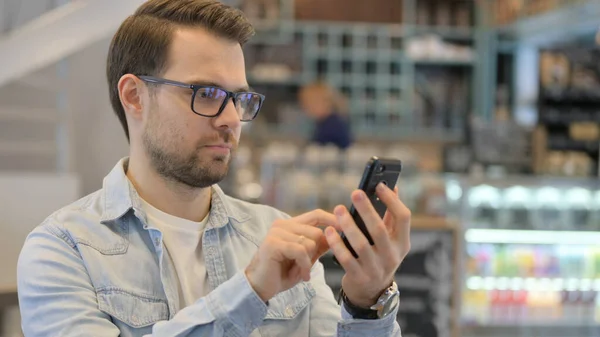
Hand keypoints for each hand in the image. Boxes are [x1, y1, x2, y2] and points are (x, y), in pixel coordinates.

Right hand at [245, 209, 338, 301]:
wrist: (260, 287)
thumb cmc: (282, 273)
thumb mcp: (306, 258)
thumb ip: (319, 246)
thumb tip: (338, 234)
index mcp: (290, 225)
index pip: (316, 215)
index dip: (332, 220)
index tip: (346, 226)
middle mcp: (282, 225)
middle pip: (316, 231)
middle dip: (316, 252)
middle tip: (306, 265)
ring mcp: (276, 233)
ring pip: (309, 242)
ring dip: (309, 261)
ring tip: (301, 271)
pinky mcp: (273, 243)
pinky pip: (300, 251)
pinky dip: (304, 265)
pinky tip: (302, 275)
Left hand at [325, 183, 410, 307]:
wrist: (371, 292)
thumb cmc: (379, 256)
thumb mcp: (390, 240)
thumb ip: (390, 215)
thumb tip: (393, 186)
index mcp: (402, 243)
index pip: (404, 218)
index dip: (392, 200)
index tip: (379, 185)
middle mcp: (392, 256)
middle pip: (379, 230)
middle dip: (367, 210)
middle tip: (355, 192)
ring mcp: (376, 269)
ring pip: (361, 244)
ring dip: (348, 225)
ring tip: (338, 210)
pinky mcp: (359, 277)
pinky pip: (346, 259)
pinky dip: (337, 244)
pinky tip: (330, 231)